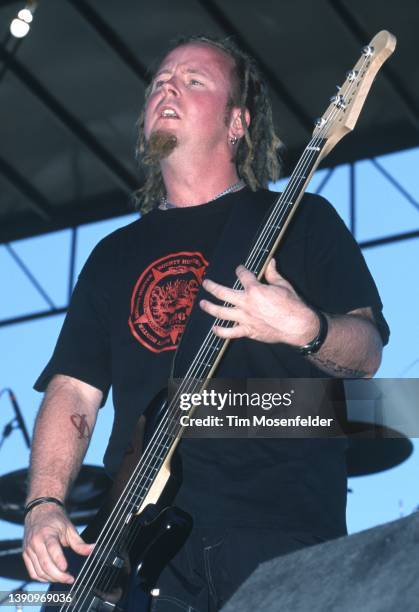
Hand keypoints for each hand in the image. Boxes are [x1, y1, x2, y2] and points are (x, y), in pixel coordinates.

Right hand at [23, 503, 93, 583]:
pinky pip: (33, 572)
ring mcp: (29, 550)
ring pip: (38, 572)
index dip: (59, 561)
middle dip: (58, 576)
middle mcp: (35, 543)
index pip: (52, 550)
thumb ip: (79, 543)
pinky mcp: (26, 555)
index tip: (67, 569)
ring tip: (63, 578)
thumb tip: (92, 550)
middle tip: (70, 579)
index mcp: (46, 534)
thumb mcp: (69, 528)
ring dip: (52, 579)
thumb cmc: (55, 519)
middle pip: (45, 564)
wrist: (39, 511)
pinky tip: (52, 577)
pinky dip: (42, 578)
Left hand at [199, 259, 318, 345]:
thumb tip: (271, 262)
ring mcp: (245, 318)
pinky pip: (230, 332)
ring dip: (210, 307)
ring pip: (221, 312)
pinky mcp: (248, 331)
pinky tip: (214, 329)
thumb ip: (273, 273)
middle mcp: (246, 303)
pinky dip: (220, 332)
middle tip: (206, 283)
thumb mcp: (283, 285)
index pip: (243, 275)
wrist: (298, 325)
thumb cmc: (292, 305)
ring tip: (202, 304)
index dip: (240, 270)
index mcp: (255, 290)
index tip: (239, 269)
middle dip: (212, 286)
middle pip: (222, 293)